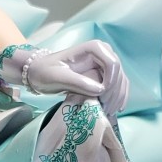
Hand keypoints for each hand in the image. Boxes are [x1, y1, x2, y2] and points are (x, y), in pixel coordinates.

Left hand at [0, 40, 128, 114]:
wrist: (40, 73)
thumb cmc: (45, 72)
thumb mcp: (56, 77)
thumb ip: (77, 82)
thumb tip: (100, 90)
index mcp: (93, 48)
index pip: (112, 63)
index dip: (111, 82)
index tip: (101, 98)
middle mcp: (103, 53)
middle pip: (119, 73)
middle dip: (114, 93)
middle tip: (105, 111)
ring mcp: (105, 64)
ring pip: (121, 81)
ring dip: (117, 98)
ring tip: (107, 113)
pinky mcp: (105, 75)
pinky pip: (118, 86)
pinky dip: (117, 99)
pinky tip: (114, 111)